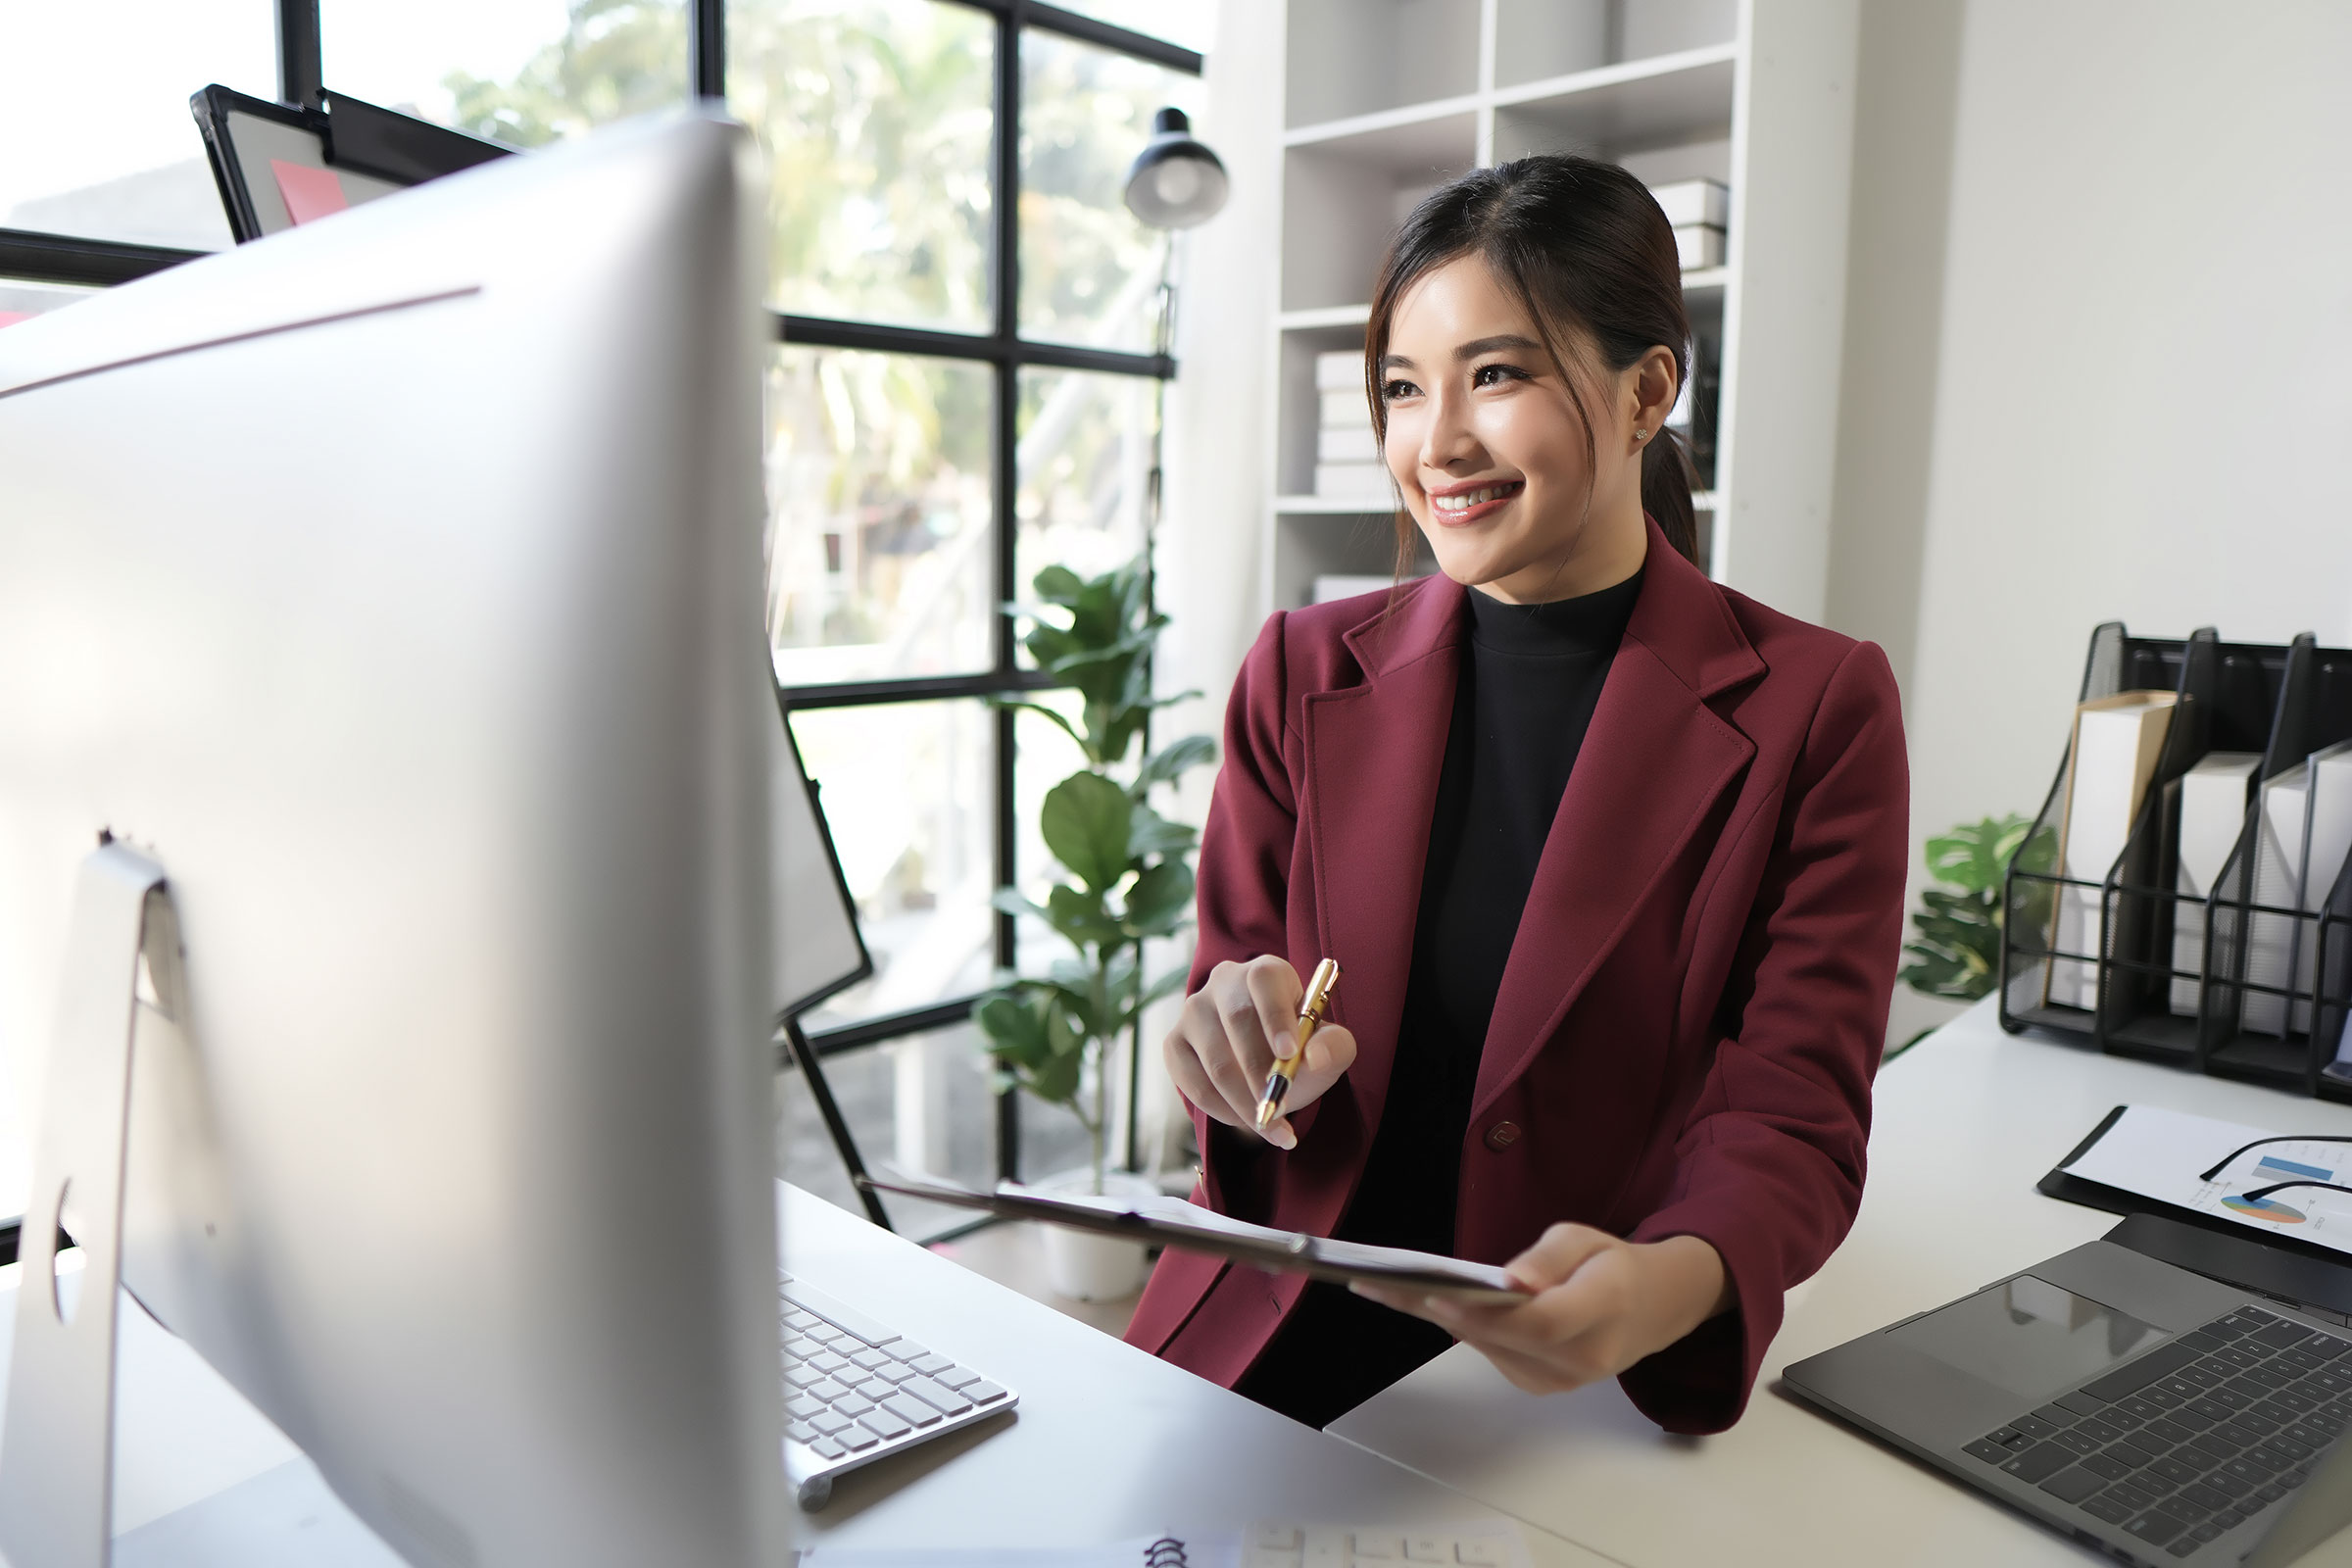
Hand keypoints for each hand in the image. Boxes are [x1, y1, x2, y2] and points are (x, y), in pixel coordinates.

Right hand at [1162, 955, 1356, 1150]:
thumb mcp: (1329, 1047)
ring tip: (1270, 1125)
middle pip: (1237, 1020)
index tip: (1290, 1053)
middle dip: (1261, 1072)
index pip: (1265, 980)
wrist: (1267, 1066)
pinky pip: (1192, 1081)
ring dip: (1244, 1101)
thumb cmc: (1300, 1048)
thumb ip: (1333, 1047)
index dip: (1276, 1015)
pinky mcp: (1174, 1043)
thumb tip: (1313, 1057)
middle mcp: (1224, 982)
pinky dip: (1220, 1109)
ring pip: (1215, 1060)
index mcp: (1266, 972)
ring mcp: (1193, 1011)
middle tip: (1281, 1107)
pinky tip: (1244, 1121)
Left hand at [1353, 1226, 1732, 1394]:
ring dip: (1435, 1318)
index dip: (1484, 1312)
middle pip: (1499, 1339)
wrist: (1650, 1310)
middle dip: (1436, 1310)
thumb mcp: (1587, 1239)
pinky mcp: (1539, 1385)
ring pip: (1486, 1348)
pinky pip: (1490, 1353)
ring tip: (1380, 1287)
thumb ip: (1549, 1258)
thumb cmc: (1613, 1266)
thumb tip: (1510, 1281)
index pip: (1538, 1321)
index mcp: (1603, 1311)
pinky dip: (1455, 1327)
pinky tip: (1415, 1302)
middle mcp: (1582, 1357)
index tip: (1432, 1290)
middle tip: (1377, 1284)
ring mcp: (1559, 1380)